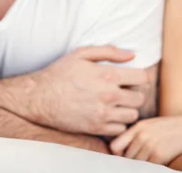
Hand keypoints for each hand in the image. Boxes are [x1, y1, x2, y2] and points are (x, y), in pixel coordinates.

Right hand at [31, 46, 148, 135]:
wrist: (39, 97)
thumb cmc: (60, 73)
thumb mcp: (82, 54)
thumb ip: (110, 52)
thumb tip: (132, 55)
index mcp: (108, 75)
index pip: (142, 78)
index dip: (139, 77)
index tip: (132, 78)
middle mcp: (109, 96)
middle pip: (140, 98)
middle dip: (134, 93)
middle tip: (123, 91)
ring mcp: (103, 114)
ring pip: (132, 115)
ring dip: (127, 109)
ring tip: (116, 104)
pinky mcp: (96, 128)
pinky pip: (120, 129)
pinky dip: (117, 123)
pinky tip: (108, 115)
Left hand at [110, 112, 181, 165]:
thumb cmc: (173, 129)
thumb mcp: (153, 126)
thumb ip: (137, 136)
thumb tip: (121, 154)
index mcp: (139, 127)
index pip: (115, 146)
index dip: (117, 154)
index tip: (124, 156)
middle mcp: (142, 136)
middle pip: (125, 158)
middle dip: (130, 162)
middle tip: (142, 160)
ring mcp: (150, 146)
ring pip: (135, 164)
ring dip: (141, 166)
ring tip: (152, 160)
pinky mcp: (160, 156)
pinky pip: (148, 168)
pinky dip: (151, 168)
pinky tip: (160, 163)